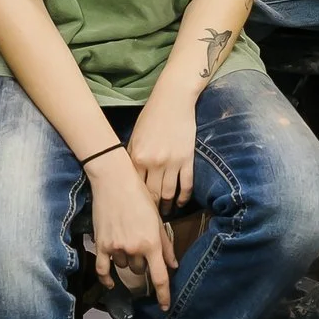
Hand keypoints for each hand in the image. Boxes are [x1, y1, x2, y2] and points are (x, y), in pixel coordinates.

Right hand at [86, 150, 176, 308]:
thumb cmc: (139, 197)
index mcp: (151, 242)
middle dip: (142, 262)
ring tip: (126, 238)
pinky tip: (111, 282)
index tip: (166, 306)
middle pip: (140, 269)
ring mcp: (116, 248)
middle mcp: (134, 248)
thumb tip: (173, 265)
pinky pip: (103, 269)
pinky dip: (107, 278)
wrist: (114, 181)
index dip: (163, 294)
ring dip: (126, 259)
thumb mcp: (157, 219)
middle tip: (140, 243)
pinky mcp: (101, 244)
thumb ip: (165, 245)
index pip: (159, 276)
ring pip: (124, 266)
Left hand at [128, 92, 197, 207]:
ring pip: (169, 193)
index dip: (137, 203)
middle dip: (152, 209)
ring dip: (168, 206)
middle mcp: (154, 162)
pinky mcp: (187, 159)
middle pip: (152, 195)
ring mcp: (172, 162)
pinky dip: (184, 197)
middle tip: (152, 219)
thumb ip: (133, 159)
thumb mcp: (135, 137)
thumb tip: (130, 179)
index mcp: (138, 157)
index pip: (136, 188)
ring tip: (167, 213)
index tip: (137, 212)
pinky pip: (187, 185)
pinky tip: (181, 203)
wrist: (173, 100)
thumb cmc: (151, 117)